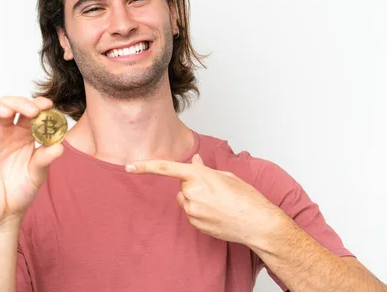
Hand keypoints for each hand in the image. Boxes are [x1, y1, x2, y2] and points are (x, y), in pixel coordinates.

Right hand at [0, 96, 63, 227]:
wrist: (3, 214)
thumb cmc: (22, 191)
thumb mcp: (38, 175)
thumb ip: (46, 159)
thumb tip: (60, 147)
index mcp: (24, 133)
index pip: (29, 111)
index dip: (37, 103)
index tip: (47, 105)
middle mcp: (5, 132)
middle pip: (7, 104)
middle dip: (19, 103)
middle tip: (31, 111)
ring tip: (7, 112)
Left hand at [126, 154, 283, 245]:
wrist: (256, 223)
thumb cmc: (246, 197)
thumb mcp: (225, 176)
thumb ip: (204, 169)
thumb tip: (194, 162)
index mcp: (198, 176)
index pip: (166, 168)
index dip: (145, 166)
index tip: (129, 166)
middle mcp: (191, 193)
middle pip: (182, 186)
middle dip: (193, 185)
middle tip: (214, 190)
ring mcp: (192, 211)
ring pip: (185, 200)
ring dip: (196, 198)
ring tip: (218, 203)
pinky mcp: (195, 224)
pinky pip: (191, 213)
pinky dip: (200, 211)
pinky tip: (217, 213)